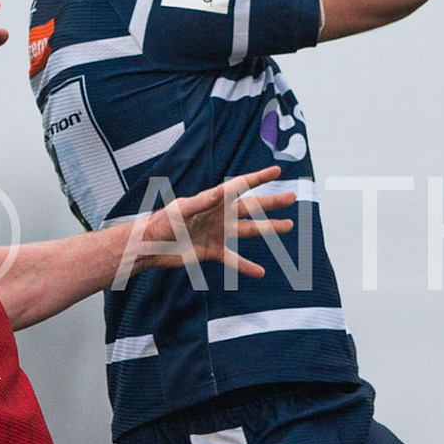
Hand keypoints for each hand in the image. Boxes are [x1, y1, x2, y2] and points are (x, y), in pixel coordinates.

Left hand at [128, 168, 295, 280]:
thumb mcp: (181, 209)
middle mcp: (220, 215)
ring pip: (249, 230)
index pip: (241, 186)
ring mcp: (218, 233)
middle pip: (252, 207)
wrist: (151, 246)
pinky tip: (260, 272)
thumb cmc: (162, 222)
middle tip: (292, 197)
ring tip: (288, 226)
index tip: (277, 171)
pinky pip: (234, 259)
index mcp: (214, 200)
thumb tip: (220, 193)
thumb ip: (201, 201)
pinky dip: (246, 266)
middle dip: (272, 202)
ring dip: (269, 228)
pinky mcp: (213, 251)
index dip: (259, 178)